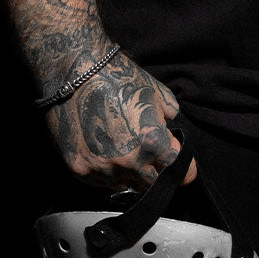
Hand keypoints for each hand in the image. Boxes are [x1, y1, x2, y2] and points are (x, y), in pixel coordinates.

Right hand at [45, 49, 196, 193]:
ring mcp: (102, 169)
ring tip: (121, 147)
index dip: (184, 169)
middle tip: (150, 156)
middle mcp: (128, 162)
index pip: (179, 172)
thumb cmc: (117, 77)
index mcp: (152, 142)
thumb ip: (170, 119)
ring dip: (128, 174)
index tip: (183, 167)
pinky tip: (103, 149)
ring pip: (124, 186)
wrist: (75, 71)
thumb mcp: (156, 92)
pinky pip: (100, 182)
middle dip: (155, 172)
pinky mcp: (79, 170)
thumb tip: (171, 136)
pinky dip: (106, 172)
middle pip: (151, 185)